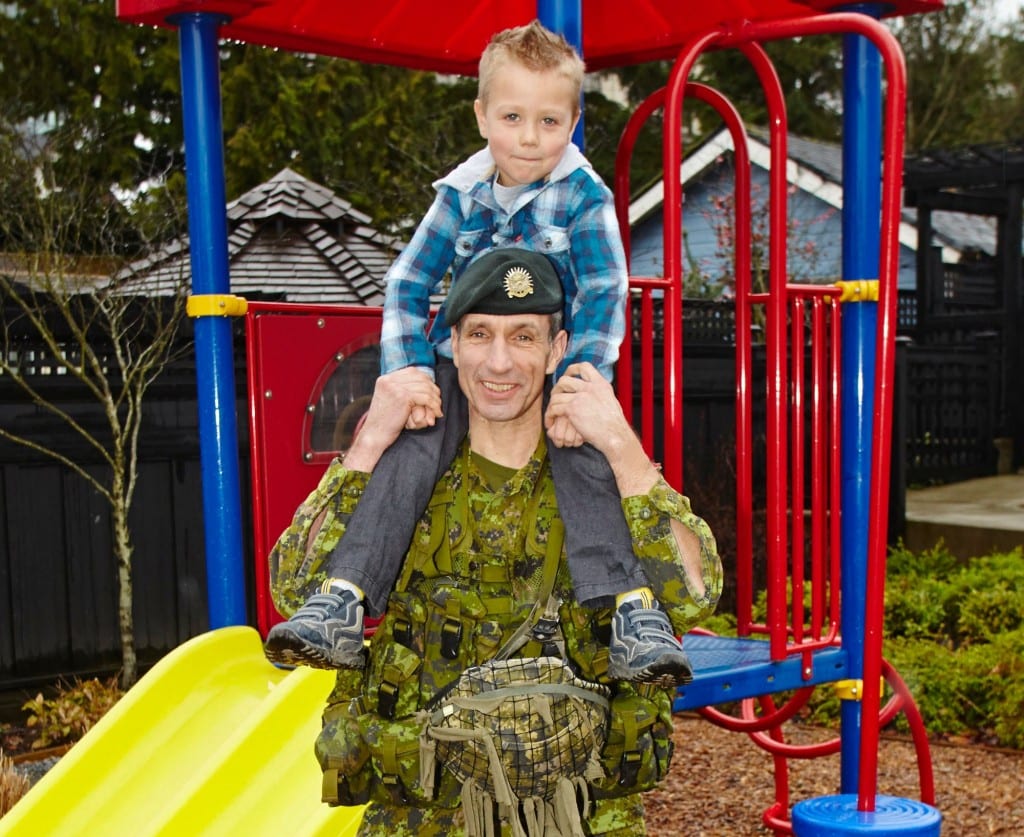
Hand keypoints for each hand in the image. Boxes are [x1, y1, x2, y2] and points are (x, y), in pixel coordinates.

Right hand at [343, 367, 441, 471]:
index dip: (426, 381)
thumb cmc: (384, 423)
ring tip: (438, 410)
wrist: (375, 435)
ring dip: (435, 399)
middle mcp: (389, 380)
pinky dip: (434, 405)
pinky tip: (436, 413)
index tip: (433, 393)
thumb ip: (402, 391)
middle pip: (421, 378)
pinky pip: (425, 397)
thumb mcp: (391, 401)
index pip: (413, 372)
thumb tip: (427, 385)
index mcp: (386, 379)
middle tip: (438, 402)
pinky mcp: (402, 396)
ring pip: (425, 388)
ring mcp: (395, 387)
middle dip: (433, 390)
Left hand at [545, 362, 658, 495]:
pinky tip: (551, 422)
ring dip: (551, 405)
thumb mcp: (610, 402)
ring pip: (556, 395)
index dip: (572, 369)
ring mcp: (580, 397)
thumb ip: (599, 395)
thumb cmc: (614, 425)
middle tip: (556, 396)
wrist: (615, 436)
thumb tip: (591, 395)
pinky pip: (554, 408)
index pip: (584, 366)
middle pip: (564, 379)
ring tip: (552, 413)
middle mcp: (590, 387)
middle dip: (556, 388)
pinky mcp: (573, 409)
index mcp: (601, 384)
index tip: (567, 375)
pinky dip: (550, 416)